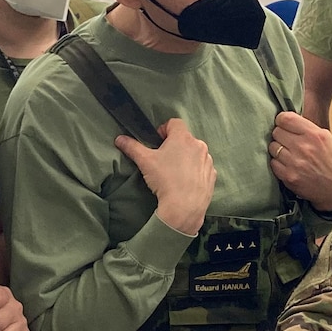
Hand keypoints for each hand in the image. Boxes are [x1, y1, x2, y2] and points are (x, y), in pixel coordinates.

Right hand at [118, 119, 215, 236]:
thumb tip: (119, 139)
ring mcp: (207, 161)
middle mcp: (199, 145)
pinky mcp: (212, 175)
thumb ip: (132, 147)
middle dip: (174, 145)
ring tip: (174, 172)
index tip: (157, 143)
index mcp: (183, 137)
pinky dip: (195, 170)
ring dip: (186, 157)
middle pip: (185, 138)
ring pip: (195, 153)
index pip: (174, 123)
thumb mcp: (145, 161)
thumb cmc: (165, 179)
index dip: (163, 130)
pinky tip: (185, 182)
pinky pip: (202, 167)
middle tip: (163, 159)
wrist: (184, 207)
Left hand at [268, 111, 331, 213]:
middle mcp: (303, 147)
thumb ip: (309, 129)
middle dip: (281, 135)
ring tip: (288, 154)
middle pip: (277, 132)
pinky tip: (287, 165)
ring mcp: (294, 162)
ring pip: (273, 147)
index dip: (282, 120)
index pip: (285, 118)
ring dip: (278, 149)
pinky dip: (278, 163)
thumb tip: (290, 123)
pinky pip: (273, 163)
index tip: (283, 124)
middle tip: (287, 141)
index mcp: (315, 135)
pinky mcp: (289, 176)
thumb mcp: (329, 140)